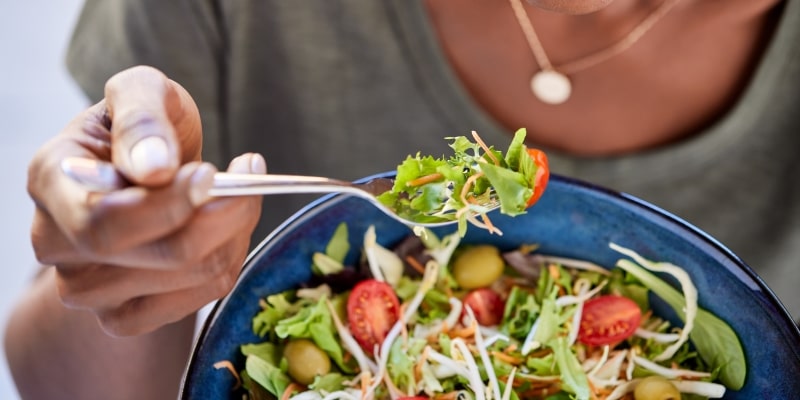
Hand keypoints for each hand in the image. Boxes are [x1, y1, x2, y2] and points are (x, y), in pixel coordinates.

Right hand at [27, 66, 265, 335]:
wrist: (147, 168)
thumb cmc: (143, 125)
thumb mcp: (142, 92)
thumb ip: (142, 118)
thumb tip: (155, 168)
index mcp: (51, 181)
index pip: (104, 222)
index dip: (168, 206)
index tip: (211, 173)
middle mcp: (57, 243)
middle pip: (157, 256)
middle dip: (221, 216)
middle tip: (250, 175)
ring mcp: (88, 288)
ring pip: (189, 276)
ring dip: (235, 231)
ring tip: (240, 192)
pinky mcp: (125, 314)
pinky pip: (199, 298)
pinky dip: (230, 258)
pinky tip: (229, 226)